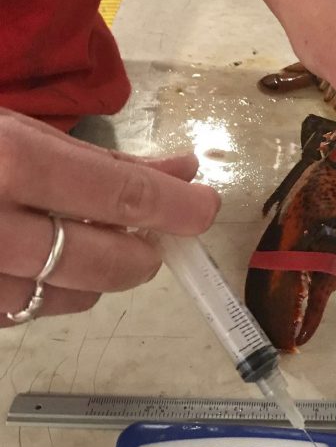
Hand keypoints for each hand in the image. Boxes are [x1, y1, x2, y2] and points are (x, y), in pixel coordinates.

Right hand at [0, 109, 220, 326]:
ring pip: (73, 298)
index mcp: (10, 164)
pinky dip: (54, 289)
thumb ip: (105, 161)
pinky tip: (39, 262)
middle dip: (141, 255)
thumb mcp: (21, 134)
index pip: (119, 194)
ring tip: (74, 242)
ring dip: (96, 275)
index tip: (205, 209)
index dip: (175, 207)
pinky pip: (32, 312)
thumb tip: (185, 173)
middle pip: (103, 262)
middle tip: (146, 241)